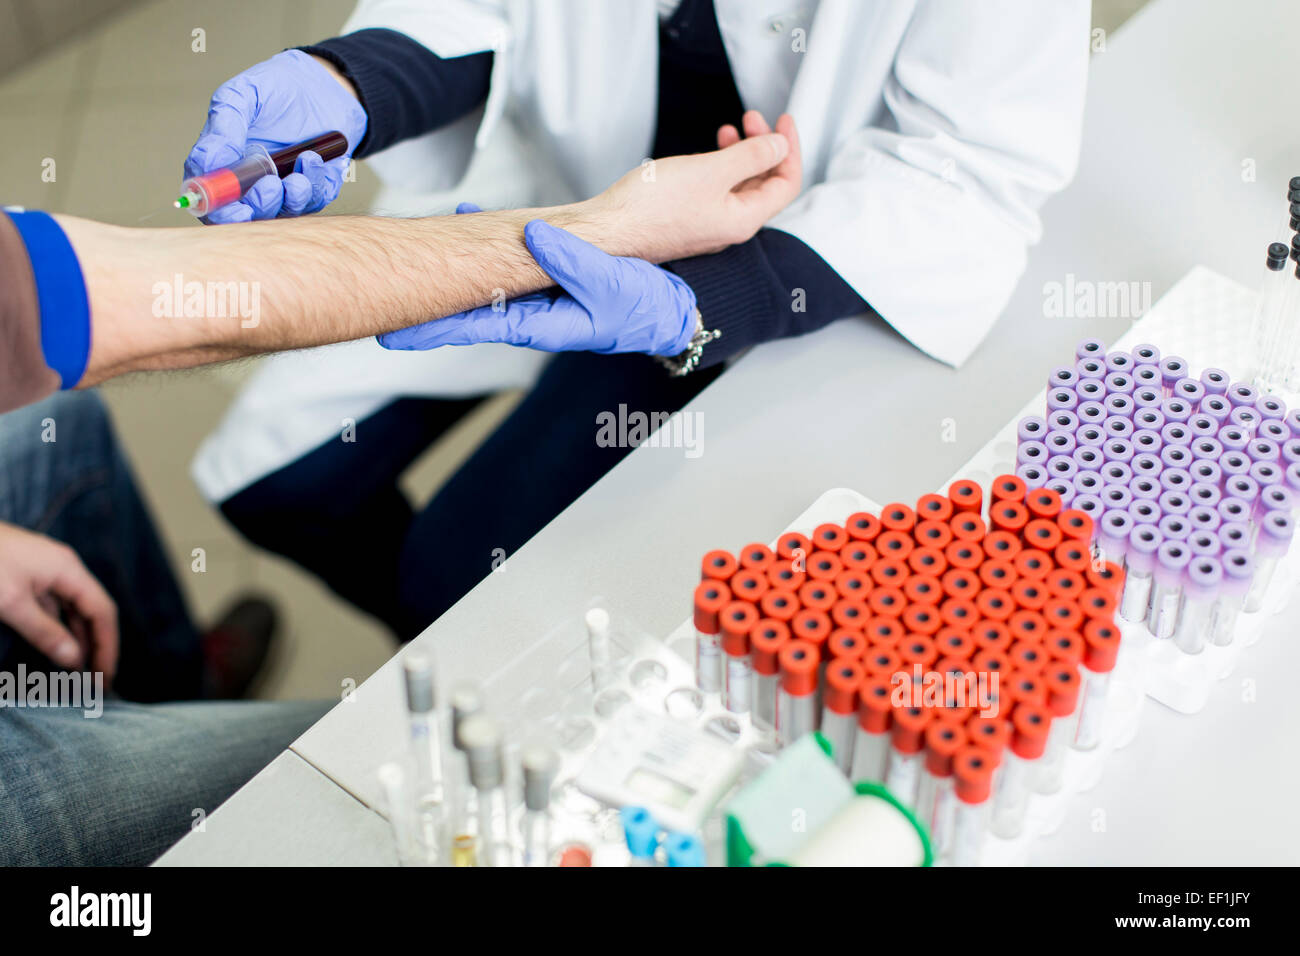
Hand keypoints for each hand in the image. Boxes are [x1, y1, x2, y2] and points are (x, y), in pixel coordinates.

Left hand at [0, 523, 117, 681]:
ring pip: (71, 609)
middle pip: (90, 611)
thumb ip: (44, 632)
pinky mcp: (27, 576)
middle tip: (95, 680)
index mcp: (68, 569)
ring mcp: (45, 571)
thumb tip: (73, 660)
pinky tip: (54, 646)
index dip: (107, 645)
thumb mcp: (11, 604)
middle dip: (95, 645)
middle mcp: (63, 568)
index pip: (102, 611)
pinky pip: (52, 606)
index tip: (105, 676)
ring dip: (77, 638)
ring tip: (78, 670)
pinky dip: (57, 627)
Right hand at [184, 50, 367, 222]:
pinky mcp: (312, 190)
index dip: (221, 213)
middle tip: (272, 185)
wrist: (322, 84)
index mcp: (223, 163)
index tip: (236, 210)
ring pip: (284, 213)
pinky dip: (315, 183)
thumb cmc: (276, 87)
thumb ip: (224, 126)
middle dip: (261, 207)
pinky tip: (314, 158)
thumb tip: (209, 162)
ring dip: (294, 196)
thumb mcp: (242, 95)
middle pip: (249, 216)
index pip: (213, 203)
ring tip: (304, 161)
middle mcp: (251, 183)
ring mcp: (282, 189)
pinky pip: (314, 201)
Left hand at [379, 207, 696, 354]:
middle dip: (425, 303)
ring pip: (483, 279)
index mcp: (543, 324)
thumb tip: (526, 233)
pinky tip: (468, 218)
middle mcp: (532, 311)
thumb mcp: (611, 284)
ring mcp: (538, 293)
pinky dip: (486, 237)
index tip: (394, 335)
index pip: (476, 325)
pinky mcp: (550, 274)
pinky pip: (507, 256)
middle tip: (376, 297)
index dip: (434, 326)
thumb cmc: (646, 306)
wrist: (671, 306)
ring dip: (451, 267)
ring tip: (413, 252)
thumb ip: (570, 261)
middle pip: (467, 307)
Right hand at [584, 111, 801, 262]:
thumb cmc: (650, 208)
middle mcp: (729, 227)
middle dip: (764, 147)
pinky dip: (720, 168)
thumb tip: (779, 146)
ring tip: (730, 131)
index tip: (783, 122)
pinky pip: (716, 192)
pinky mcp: (688, 220)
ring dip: (741, 155)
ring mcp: (708, 225)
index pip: (785, 184)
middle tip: (754, 119)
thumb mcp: (710, 171)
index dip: (789, 149)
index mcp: (742, 220)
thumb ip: (750, 157)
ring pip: (738, 186)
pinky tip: (707, 155)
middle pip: (764, 184)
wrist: (608, 230)